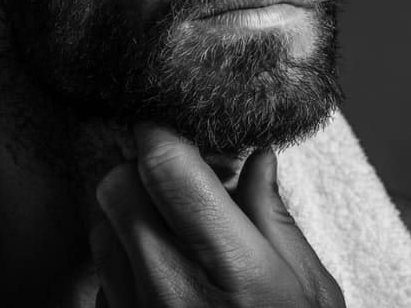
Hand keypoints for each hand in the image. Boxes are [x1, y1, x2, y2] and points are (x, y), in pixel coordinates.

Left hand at [90, 124, 344, 307]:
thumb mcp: (312, 288)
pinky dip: (121, 247)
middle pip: (116, 185)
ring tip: (173, 214)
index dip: (164, 129)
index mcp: (232, 269)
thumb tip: (258, 161)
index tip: (178, 120)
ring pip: (98, 221)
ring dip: (128, 201)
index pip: (165, 169)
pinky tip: (161, 258)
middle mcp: (171, 289)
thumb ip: (274, 217)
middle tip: (182, 170)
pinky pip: (99, 267)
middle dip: (144, 162)